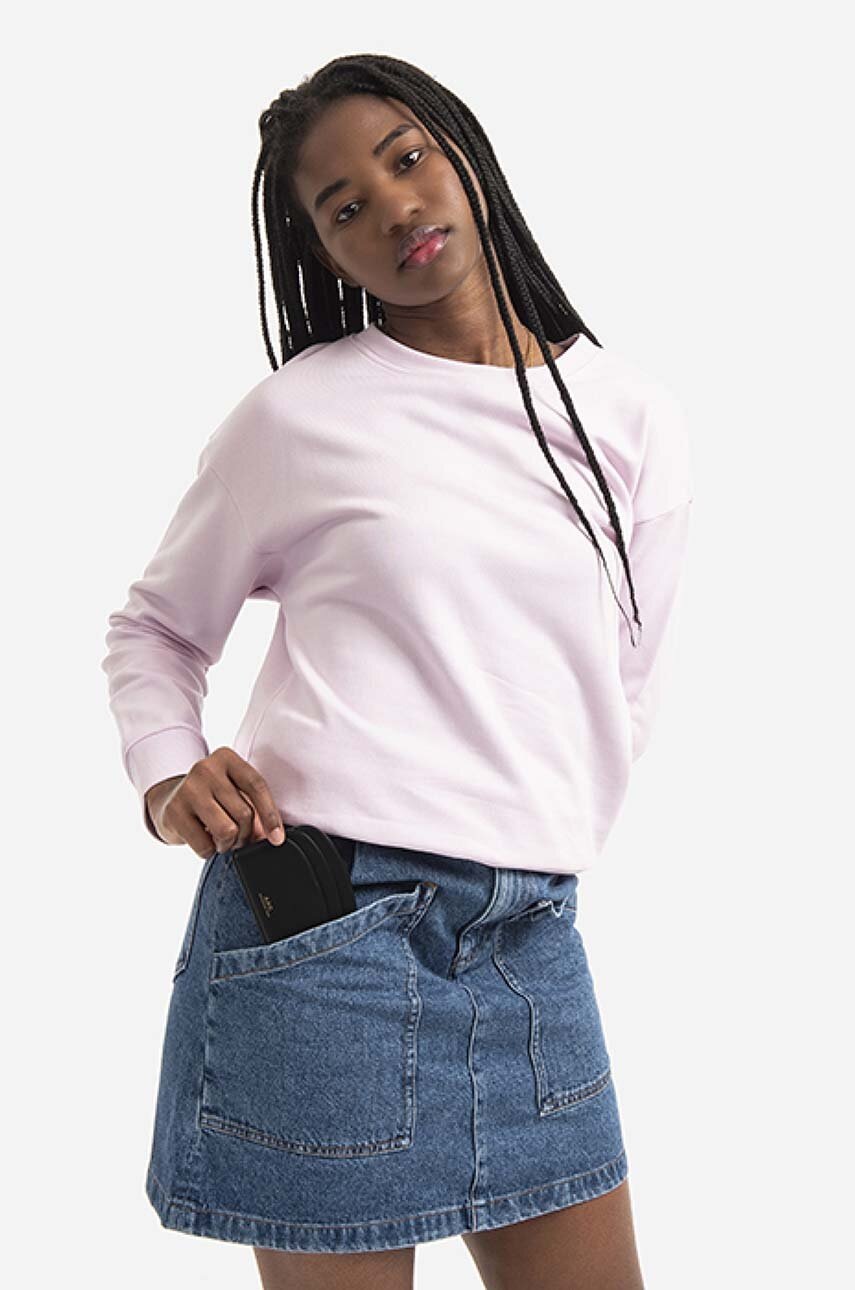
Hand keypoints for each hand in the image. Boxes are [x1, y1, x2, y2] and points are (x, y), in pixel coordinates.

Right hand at [144, 747, 285, 858]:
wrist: (169, 799)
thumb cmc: (212, 797)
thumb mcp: (233, 791)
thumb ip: (254, 806)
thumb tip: (272, 836)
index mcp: (226, 758)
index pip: (256, 786)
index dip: (270, 815)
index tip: (277, 838)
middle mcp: (206, 768)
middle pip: (244, 813)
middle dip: (245, 833)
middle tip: (237, 836)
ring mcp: (188, 788)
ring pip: (227, 830)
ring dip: (228, 843)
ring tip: (221, 839)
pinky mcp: (174, 811)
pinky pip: (204, 845)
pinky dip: (208, 851)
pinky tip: (203, 839)